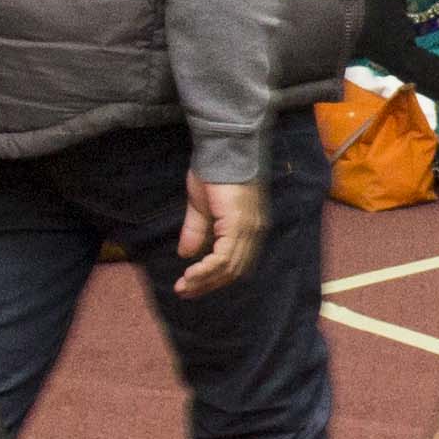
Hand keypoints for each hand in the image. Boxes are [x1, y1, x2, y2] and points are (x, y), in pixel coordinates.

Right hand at [172, 167, 268, 297]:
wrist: (222, 147)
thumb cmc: (213, 171)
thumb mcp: (201, 206)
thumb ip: (197, 230)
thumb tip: (186, 254)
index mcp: (249, 228)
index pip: (235, 263)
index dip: (213, 278)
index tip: (191, 286)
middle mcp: (254, 232)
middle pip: (234, 271)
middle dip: (208, 284)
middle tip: (184, 291)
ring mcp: (249, 228)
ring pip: (230, 268)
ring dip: (205, 280)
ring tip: (184, 286)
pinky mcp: (239, 224)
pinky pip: (224, 257)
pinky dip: (207, 269)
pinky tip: (191, 274)